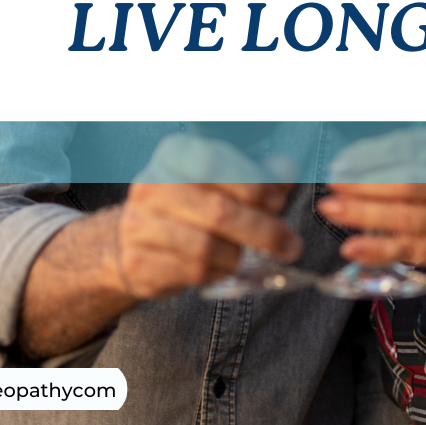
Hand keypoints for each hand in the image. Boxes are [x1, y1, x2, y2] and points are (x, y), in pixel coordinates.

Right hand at [118, 134, 302, 298]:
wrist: (135, 238)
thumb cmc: (191, 202)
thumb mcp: (224, 178)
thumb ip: (259, 173)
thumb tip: (287, 171)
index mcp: (175, 152)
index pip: (216, 163)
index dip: (254, 183)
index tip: (278, 200)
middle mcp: (151, 185)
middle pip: (219, 210)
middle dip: (264, 230)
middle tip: (290, 243)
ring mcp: (139, 224)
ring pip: (207, 247)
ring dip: (240, 255)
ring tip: (252, 254)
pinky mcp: (139, 261)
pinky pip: (192, 271)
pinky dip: (219, 272)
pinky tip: (225, 266)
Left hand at [318, 128, 425, 324]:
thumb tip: (364, 157)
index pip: (415, 150)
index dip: (375, 156)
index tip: (344, 160)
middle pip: (412, 183)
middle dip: (365, 185)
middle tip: (332, 184)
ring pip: (411, 219)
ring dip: (365, 215)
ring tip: (332, 210)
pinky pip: (418, 249)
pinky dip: (382, 248)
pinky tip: (354, 246)